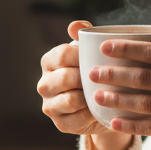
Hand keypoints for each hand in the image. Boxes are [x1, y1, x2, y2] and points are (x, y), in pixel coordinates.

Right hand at [37, 21, 132, 149]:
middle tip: (106, 78)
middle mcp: (44, 84)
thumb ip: (85, 36)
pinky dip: (93, 113)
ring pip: (70, 100)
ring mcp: (50, 106)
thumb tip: (76, 25)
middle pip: (65, 78)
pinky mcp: (61, 124)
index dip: (83, 56)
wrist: (102, 105)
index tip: (101, 57)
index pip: (62, 55)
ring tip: (105, 93)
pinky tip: (104, 108)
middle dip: (87, 78)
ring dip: (90, 97)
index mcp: (49, 62)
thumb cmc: (95, 73)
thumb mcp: (92, 53)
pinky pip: (78, 118)